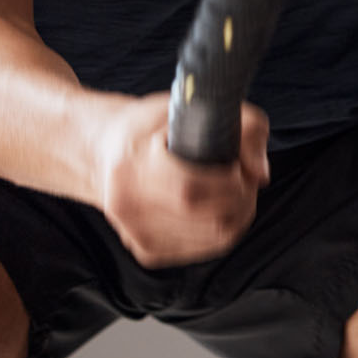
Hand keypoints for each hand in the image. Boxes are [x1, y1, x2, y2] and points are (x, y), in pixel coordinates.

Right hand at [94, 94, 269, 266]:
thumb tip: (260, 173)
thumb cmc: (144, 126)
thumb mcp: (184, 107)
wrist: (97, 153)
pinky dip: (221, 231)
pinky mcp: (146, 251)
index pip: (189, 190)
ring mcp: (135, 233)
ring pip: (212, 239)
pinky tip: (217, 209)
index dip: (228, 184)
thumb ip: (236, 124)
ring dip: (237, 217)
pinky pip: (202, 249)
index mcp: (131, 165)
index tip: (241, 170)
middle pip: (206, 219)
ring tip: (235, 193)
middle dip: (241, 201)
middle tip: (246, 182)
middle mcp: (128, 205)